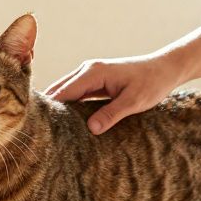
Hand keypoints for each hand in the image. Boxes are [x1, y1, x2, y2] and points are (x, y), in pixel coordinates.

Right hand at [44, 52, 187, 133]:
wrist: (165, 69)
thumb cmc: (152, 83)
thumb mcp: (134, 102)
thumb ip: (111, 114)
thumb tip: (91, 129)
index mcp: (93, 73)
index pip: (63, 92)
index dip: (50, 109)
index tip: (38, 126)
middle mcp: (87, 71)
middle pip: (58, 91)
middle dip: (47, 109)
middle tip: (36, 131)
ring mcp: (90, 75)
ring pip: (65, 92)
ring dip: (56, 108)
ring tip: (45, 129)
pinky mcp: (95, 81)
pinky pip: (75, 94)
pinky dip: (67, 106)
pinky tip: (63, 122)